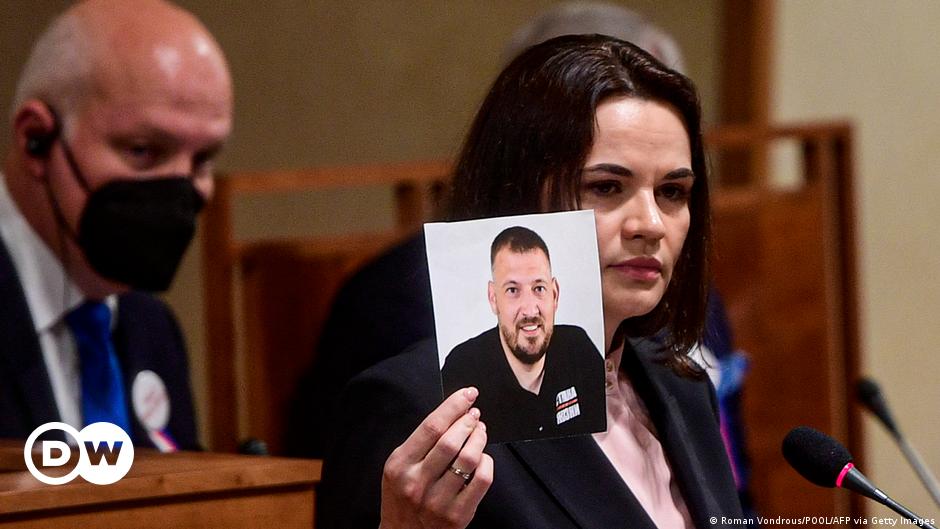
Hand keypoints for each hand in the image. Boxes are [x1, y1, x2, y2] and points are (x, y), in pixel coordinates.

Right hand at [379, 387, 493, 528]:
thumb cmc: (403, 497)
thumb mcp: (398, 468)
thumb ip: (420, 445)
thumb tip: (452, 414)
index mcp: (400, 465)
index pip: (431, 427)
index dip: (453, 406)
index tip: (468, 394)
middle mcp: (417, 482)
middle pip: (451, 440)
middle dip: (468, 421)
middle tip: (475, 415)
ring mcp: (437, 501)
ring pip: (469, 458)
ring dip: (479, 438)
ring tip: (480, 432)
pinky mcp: (457, 515)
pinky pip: (482, 480)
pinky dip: (487, 462)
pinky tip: (483, 458)